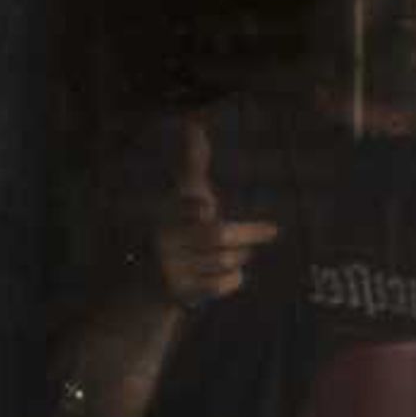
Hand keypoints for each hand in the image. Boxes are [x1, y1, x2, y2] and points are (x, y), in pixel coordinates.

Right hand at [149, 119, 279, 310]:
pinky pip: (220, 285)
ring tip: (243, 251)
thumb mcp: (181, 195)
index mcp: (167, 214)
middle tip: (271, 231)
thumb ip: (191, 162)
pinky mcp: (181, 293)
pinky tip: (232, 272)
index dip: (195, 208)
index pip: (186, 207)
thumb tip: (193, 123)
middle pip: (217, 235)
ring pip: (223, 260)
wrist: (145, 282)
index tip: (207, 208)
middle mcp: (166, 241)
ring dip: (241, 255)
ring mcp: (172, 269)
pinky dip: (234, 278)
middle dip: (248, 233)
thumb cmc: (176, 226)